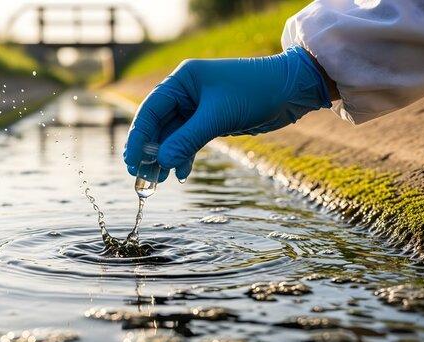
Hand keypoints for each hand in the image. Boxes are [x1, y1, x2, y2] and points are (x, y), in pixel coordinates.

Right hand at [123, 46, 331, 181]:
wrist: (292, 89)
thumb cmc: (255, 91)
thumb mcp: (218, 116)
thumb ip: (188, 140)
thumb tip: (162, 162)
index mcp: (182, 80)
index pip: (150, 110)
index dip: (139, 137)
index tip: (131, 160)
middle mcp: (186, 92)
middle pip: (158, 125)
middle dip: (150, 151)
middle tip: (140, 175)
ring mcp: (197, 107)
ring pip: (172, 136)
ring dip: (165, 157)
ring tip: (157, 180)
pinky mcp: (210, 121)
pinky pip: (188, 141)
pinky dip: (183, 156)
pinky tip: (180, 173)